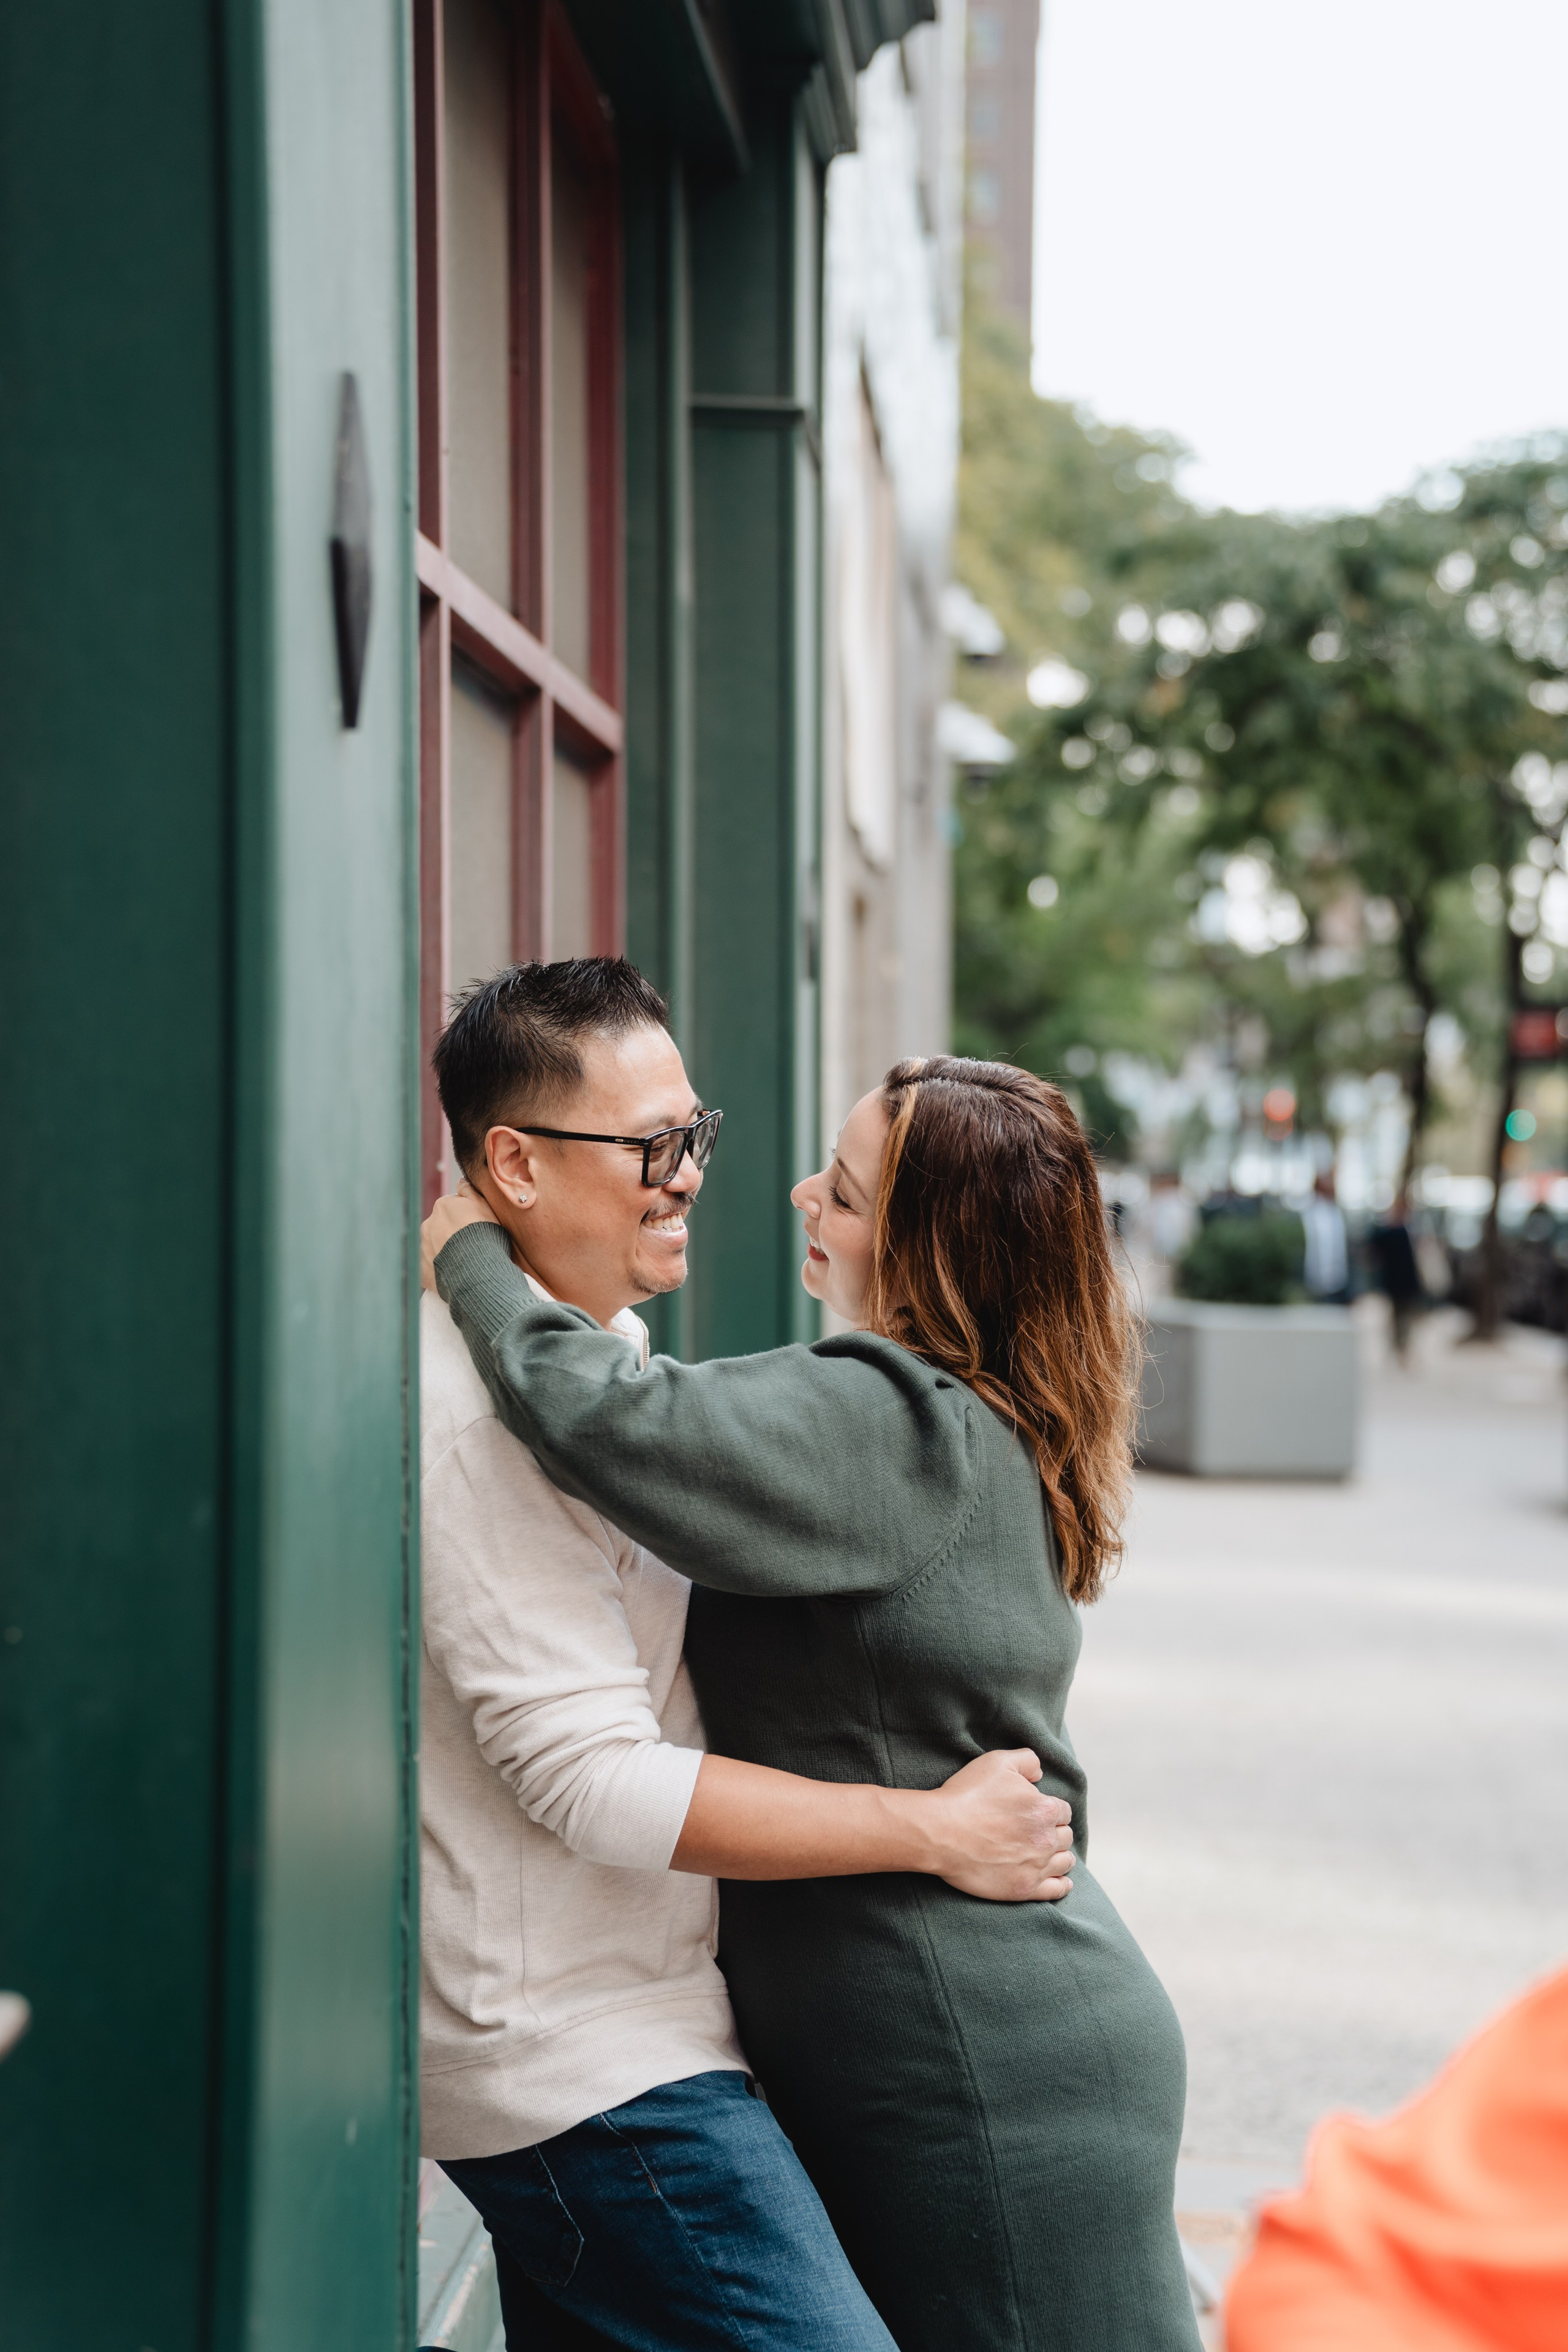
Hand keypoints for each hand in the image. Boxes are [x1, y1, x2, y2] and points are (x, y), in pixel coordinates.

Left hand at [420, 1178, 499, 1293]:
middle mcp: (428, 1224)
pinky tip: (453, 1273)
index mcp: (442, 1206)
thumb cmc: (484, 1234)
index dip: (465, 1216)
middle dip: (451, 1233)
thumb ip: (469, 1190)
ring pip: (434, 1246)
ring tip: (462, 1260)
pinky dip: (438, 1269)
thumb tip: (460, 1181)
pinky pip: (430, 1267)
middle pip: (440, 1226)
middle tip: (469, 1244)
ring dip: (444, 1250)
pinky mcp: (422, 1270)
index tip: (475, 1226)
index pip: (451, 1207)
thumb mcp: (483, 1205)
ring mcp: (423, 1248)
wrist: (477, 1269)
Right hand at [924, 1751, 1075, 1902]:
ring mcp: (1036, 1866)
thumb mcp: (997, 1762)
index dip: (1051, 1809)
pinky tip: (1061, 1880)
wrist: (941, 1832)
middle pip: (1065, 1836)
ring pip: (1065, 1862)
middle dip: (1055, 1832)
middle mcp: (1046, 1839)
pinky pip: (1057, 1890)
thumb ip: (1026, 1760)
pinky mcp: (1024, 1888)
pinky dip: (1062, 1884)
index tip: (1038, 1812)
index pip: (1063, 1811)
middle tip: (1038, 1832)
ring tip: (1048, 1854)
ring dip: (1059, 1856)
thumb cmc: (966, 1795)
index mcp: (1044, 1808)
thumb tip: (1040, 1774)